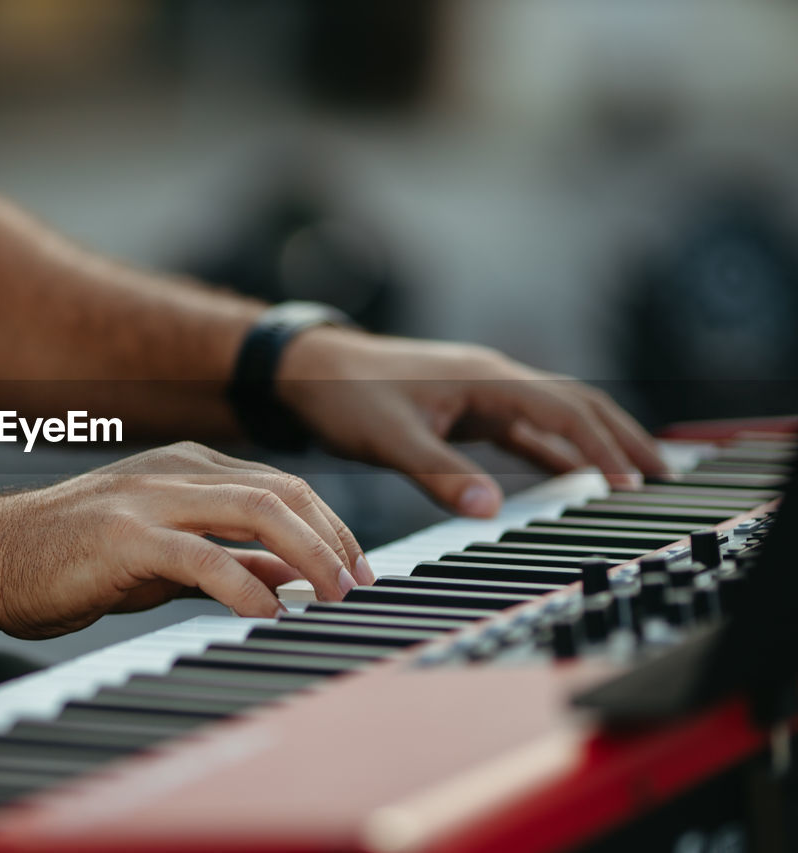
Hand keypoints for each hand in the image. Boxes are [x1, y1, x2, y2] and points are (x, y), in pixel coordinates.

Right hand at [0, 442, 371, 637]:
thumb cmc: (73, 560)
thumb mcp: (166, 558)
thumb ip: (228, 559)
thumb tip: (289, 577)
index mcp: (186, 468)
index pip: (281, 485)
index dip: (328, 525)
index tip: (354, 568)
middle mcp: (174, 472)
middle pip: (281, 490)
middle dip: (331, 537)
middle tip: (356, 584)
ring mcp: (149, 498)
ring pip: (254, 509)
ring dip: (306, 553)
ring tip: (331, 595)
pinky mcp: (123, 535)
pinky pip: (202, 555)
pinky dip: (245, 584)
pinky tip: (267, 612)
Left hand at [276, 328, 671, 516]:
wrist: (308, 370)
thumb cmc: (345, 396)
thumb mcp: (389, 439)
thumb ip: (438, 474)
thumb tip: (489, 509)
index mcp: (484, 378)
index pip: (563, 410)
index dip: (602, 445)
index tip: (631, 480)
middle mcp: (492, 379)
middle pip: (575, 405)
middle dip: (621, 437)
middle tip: (662, 474)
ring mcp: (481, 393)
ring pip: (555, 415)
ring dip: (594, 442)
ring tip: (633, 475)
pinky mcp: (465, 409)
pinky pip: (524, 429)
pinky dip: (555, 449)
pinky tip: (572, 473)